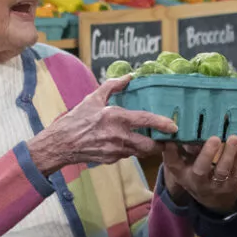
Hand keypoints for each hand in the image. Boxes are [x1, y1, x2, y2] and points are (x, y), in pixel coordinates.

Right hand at [28, 77, 177, 174]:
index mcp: (116, 118)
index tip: (174, 126)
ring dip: (147, 147)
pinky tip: (128, 142)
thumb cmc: (76, 120)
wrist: (61, 144)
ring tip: (151, 139)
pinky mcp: (112, 160)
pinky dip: (131, 149)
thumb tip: (129, 76)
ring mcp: (116, 151)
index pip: (146, 121)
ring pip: (141, 152)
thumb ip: (113, 86)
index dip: (163, 123)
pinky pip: (128, 155)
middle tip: (166, 138)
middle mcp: (119, 136)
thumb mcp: (93, 98)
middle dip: (161, 144)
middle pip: (150, 145)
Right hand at [159, 135, 236, 212]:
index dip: (169, 153)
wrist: (215, 200)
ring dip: (229, 154)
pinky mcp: (232, 185)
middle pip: (200, 170)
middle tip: (214, 138)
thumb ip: (184, 149)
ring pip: (223, 170)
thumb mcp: (186, 166)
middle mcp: (198, 182)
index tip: (170, 140)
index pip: (173, 164)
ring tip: (234, 138)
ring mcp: (216, 185)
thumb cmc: (198, 175)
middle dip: (207, 154)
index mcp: (183, 174)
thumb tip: (183, 126)